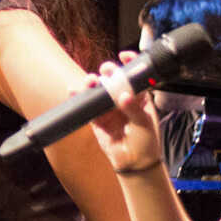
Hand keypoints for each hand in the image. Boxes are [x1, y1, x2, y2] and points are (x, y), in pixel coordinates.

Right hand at [85, 52, 167, 177]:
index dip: (129, 63)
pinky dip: (79, 98)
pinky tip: (74, 91)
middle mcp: (122, 99)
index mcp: (139, 96)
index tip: (124, 56)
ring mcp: (109, 109)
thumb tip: (124, 96)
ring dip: (92, 83)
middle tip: (107, 72)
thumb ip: (133, 109)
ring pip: (98, 90)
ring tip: (91, 82)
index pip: (134, 75)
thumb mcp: (144, 123)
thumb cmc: (146, 142)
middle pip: (113, 79)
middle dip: (108, 71)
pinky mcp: (96, 120)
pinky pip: (87, 107)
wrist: (135, 164)